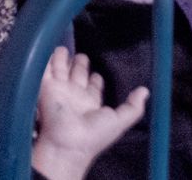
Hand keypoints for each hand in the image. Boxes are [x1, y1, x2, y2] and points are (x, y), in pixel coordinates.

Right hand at [31, 48, 147, 179]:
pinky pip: (45, 70)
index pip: (93, 85)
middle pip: (77, 75)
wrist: (68, 144)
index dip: (95, 78)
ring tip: (63, 48)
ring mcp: (60, 90)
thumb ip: (134, 106)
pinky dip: (47, 60)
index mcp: (91, 102)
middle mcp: (75, 95)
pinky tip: (49, 48)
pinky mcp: (46, 87)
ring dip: (62, 59)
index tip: (99, 70)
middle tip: (82, 54)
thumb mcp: (121, 120)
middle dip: (79, 65)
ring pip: (61, 70)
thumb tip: (146, 91)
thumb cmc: (95, 134)